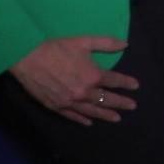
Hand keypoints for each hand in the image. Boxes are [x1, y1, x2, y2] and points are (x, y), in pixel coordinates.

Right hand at [7, 36, 138, 125]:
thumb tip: (125, 45)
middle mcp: (84, 92)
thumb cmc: (57, 48)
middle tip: (132, 107)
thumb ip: (106, 43)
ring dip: (105, 114)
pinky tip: (89, 122)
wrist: (28, 58)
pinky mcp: (56, 106)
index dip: (126, 83)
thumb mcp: (84, 41)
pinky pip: (72, 115)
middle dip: (120, 103)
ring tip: (116, 118)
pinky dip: (82, 119)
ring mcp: (70, 101)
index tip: (135, 86)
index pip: (114, 81)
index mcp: (93, 76)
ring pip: (92, 110)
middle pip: (106, 99)